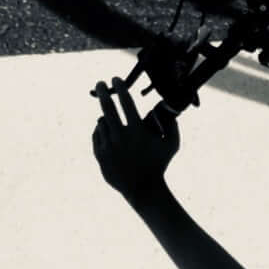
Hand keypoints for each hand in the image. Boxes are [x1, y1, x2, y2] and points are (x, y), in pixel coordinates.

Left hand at [92, 79, 179, 195]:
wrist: (143, 189)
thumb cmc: (159, 164)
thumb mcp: (171, 144)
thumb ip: (172, 124)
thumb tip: (165, 107)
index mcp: (138, 131)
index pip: (126, 102)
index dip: (120, 88)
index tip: (115, 79)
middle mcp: (121, 137)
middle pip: (107, 107)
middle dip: (102, 92)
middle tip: (99, 84)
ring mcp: (108, 146)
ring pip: (101, 122)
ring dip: (106, 118)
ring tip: (114, 123)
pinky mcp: (100, 155)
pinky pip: (96, 135)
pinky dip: (101, 131)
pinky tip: (108, 132)